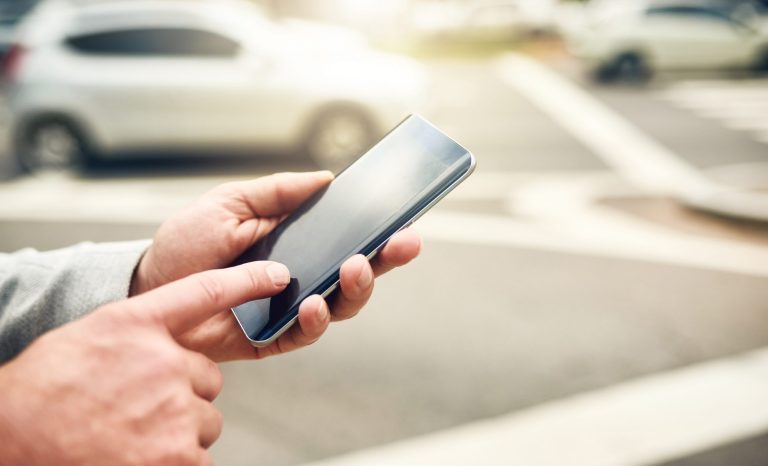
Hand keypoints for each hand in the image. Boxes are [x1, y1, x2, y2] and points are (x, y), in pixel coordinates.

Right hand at [0, 261, 292, 465]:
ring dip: (178, 431)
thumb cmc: (42, 393)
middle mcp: (163, 363)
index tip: (278, 275)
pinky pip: (198, 458)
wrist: (11, 440)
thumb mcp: (93, 337)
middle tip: (137, 408)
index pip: (207, 292)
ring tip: (129, 434)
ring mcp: (173, 411)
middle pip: (207, 381)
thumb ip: (143, 332)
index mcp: (139, 327)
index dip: (247, 281)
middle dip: (183, 395)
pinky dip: (175, 462)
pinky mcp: (177, 457)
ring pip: (204, 422)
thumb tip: (178, 345)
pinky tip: (136, 455)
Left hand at [130, 172, 421, 361]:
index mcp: (296, 241)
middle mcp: (301, 275)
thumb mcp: (229, 203)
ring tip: (354, 267)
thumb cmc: (186, 244)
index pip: (347, 236)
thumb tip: (326, 179)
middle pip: (356, 271)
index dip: (378, 229)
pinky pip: (305, 332)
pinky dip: (315, 319)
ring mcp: (290, 308)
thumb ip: (276, 193)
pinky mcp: (273, 338)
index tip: (404, 218)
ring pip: (341, 305)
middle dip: (385, 258)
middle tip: (403, 243)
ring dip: (356, 288)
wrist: (146, 287)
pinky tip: (314, 303)